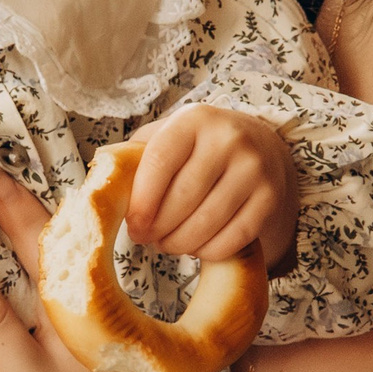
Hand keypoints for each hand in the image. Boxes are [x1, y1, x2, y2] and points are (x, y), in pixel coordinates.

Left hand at [126, 105, 296, 266]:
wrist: (261, 147)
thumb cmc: (198, 148)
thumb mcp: (168, 137)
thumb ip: (135, 156)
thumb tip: (103, 183)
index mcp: (194, 120)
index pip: (159, 164)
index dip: (141, 202)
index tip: (132, 224)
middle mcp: (229, 139)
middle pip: (182, 199)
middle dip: (157, 228)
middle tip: (146, 239)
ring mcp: (254, 169)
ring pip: (206, 223)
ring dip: (179, 244)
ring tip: (168, 244)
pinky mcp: (270, 198)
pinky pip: (232, 239)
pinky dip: (208, 251)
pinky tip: (196, 247)